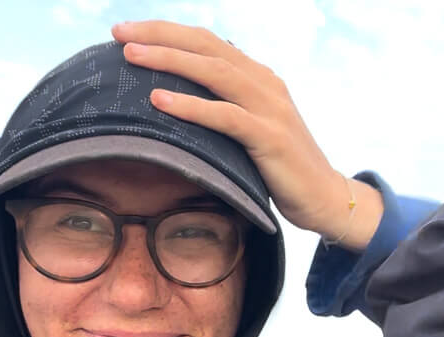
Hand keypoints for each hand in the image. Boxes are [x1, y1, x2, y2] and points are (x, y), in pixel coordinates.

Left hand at [111, 20, 381, 250]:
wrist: (325, 198)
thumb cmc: (280, 168)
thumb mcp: (252, 128)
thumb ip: (227, 106)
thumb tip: (185, 95)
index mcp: (258, 76)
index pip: (207, 41)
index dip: (167, 32)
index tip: (126, 30)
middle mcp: (265, 84)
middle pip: (206, 47)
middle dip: (160, 36)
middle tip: (118, 33)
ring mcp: (270, 109)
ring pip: (214, 72)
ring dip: (169, 61)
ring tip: (131, 56)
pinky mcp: (271, 138)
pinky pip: (226, 116)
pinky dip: (192, 106)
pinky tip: (159, 101)